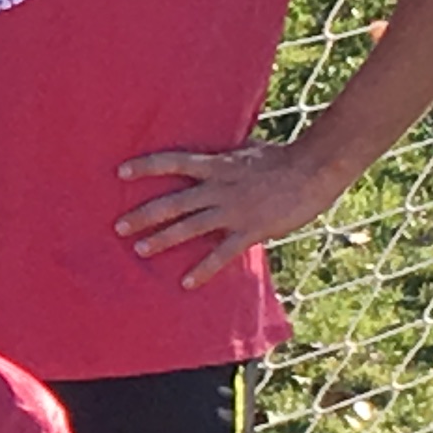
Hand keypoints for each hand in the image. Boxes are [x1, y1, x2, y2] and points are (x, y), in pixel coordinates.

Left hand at [113, 137, 350, 290]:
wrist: (314, 169)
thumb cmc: (282, 158)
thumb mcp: (247, 150)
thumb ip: (225, 157)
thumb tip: (214, 154)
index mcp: (216, 165)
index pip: (172, 161)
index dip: (145, 166)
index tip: (119, 172)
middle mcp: (218, 187)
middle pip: (172, 202)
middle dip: (143, 214)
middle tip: (118, 227)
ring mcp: (233, 209)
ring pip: (190, 226)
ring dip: (162, 239)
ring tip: (140, 250)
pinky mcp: (250, 229)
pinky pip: (221, 253)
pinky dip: (203, 269)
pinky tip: (187, 282)